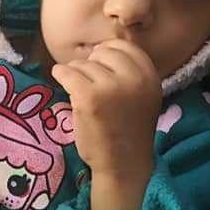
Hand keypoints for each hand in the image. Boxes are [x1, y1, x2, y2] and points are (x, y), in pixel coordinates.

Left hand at [51, 39, 161, 209]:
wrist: (123, 163)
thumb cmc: (127, 129)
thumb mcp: (141, 95)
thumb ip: (129, 72)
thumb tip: (99, 47)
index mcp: (150, 76)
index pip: (124, 45)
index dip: (107, 53)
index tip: (99, 65)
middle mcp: (134, 78)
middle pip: (101, 52)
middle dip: (90, 65)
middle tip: (88, 84)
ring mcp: (110, 86)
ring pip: (82, 64)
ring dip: (76, 76)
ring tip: (82, 95)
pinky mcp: (88, 96)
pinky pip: (65, 72)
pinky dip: (60, 75)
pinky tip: (62, 83)